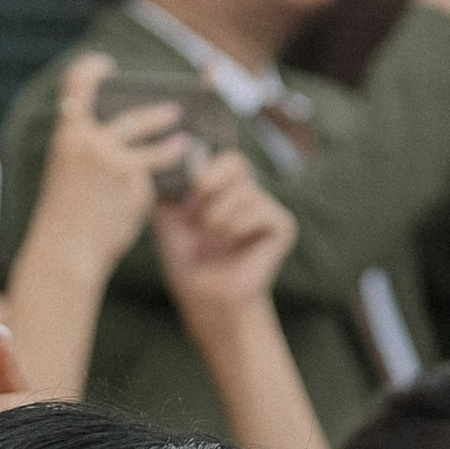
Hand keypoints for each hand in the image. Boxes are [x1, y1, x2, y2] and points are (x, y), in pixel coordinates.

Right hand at [36, 51, 187, 273]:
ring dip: (172, 146)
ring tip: (185, 143)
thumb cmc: (64, 217)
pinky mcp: (137, 185)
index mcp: (68, 135)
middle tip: (173, 111)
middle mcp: (93, 143)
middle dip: (157, 115)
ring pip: (154, 148)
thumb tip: (121, 136)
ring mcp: (117, 162)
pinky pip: (151, 181)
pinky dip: (154, 187)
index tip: (106, 65)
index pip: (77, 85)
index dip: (92, 69)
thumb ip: (86, 149)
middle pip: (132, 118)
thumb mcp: (65, 171)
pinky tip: (157, 196)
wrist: (68, 251)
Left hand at [154, 152, 295, 329]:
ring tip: (210, 239)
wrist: (203, 294)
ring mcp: (266, 206)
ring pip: (245, 191)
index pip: (220, 154)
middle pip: (236, 162)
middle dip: (210, 186)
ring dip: (219, 217)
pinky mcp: (282, 224)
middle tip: (195, 216)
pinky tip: (231, 245)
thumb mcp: (167, 214)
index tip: (186, 196)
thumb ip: (170, 182)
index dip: (203, 170)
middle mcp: (246, 190)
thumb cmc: (185, 256)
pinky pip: (261, 210)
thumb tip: (169, 154)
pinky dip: (238, 228)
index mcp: (221, 184)